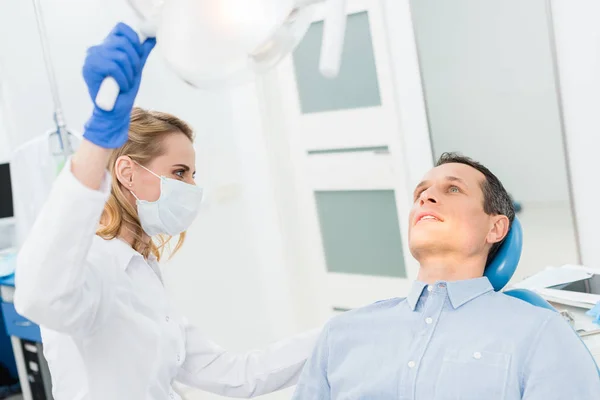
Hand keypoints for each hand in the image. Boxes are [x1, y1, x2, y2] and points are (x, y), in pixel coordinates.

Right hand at [82, 23, 155, 148]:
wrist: (115, 111)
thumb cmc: (124, 91)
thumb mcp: (136, 68)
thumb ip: (141, 52)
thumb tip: (151, 37)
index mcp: (107, 46)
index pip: (121, 29)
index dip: (134, 39)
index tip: (138, 55)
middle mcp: (96, 49)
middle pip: (123, 42)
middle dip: (134, 61)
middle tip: (132, 75)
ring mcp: (91, 58)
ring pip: (120, 56)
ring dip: (129, 73)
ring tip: (125, 83)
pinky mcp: (89, 69)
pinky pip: (113, 67)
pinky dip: (123, 79)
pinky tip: (120, 87)